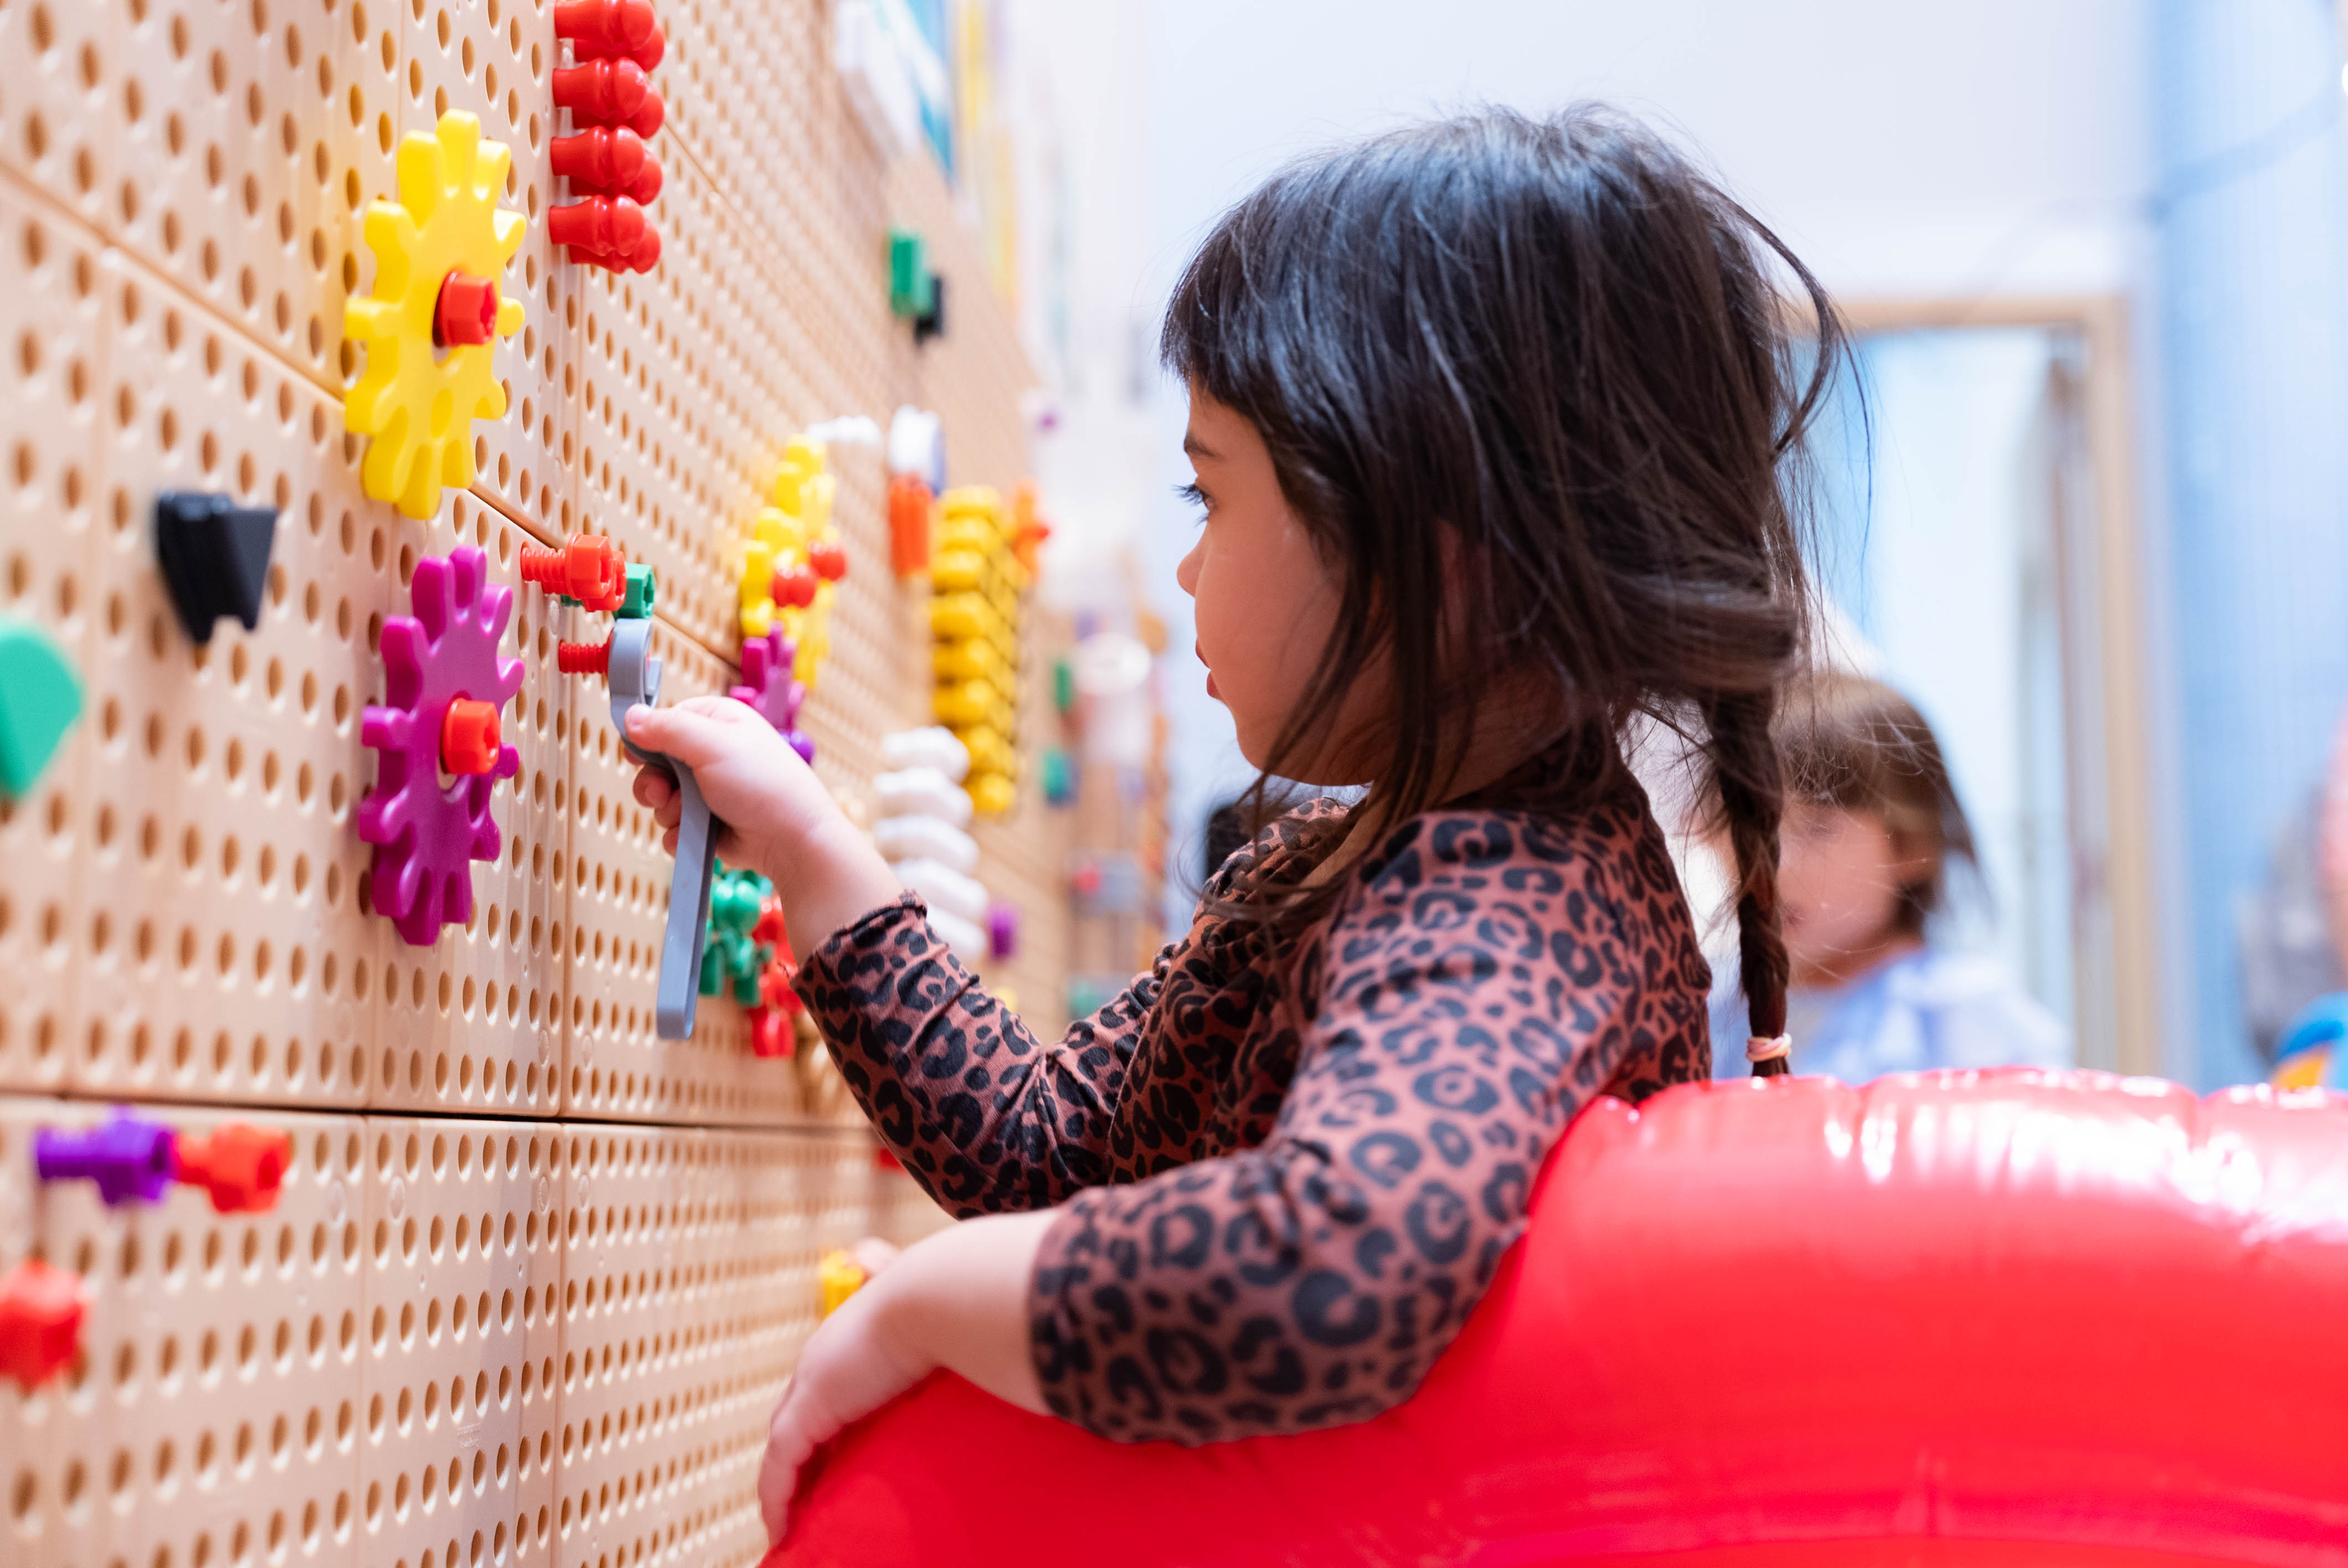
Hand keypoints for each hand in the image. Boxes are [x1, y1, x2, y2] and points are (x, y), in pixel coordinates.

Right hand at [625, 697, 823, 867]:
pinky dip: (680, 833)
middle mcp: (711, 754)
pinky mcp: (706, 823)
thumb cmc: (764, 784)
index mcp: (717, 722)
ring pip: (661, 799)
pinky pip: (673, 827)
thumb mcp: (713, 744)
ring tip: (690, 814)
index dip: (647, 737)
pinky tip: (697, 834)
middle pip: (656, 763)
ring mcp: (708, 791)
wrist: (792, 840)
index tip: (638, 752)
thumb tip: (630, 716)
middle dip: (654, 781)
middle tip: (663, 792)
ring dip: (668, 810)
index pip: (665, 720)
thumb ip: (668, 728)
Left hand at [756, 1263, 932, 1545]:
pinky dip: (777, 1497)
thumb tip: (961, 1352)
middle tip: (813, 1497)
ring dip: (786, 1483)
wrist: (940, 1293)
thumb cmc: (954, 1304)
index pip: (828, 1390)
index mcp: (853, 1336)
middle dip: (802, 1458)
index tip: (840, 1461)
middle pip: (798, 1418)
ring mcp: (812, 1382)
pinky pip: (780, 1466)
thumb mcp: (945, 1329)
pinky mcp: (810, 1409)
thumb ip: (945, 1342)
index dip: (829, 1427)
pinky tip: (782, 1529)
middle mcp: (825, 1356)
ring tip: (795, 1521)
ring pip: (784, 1444)